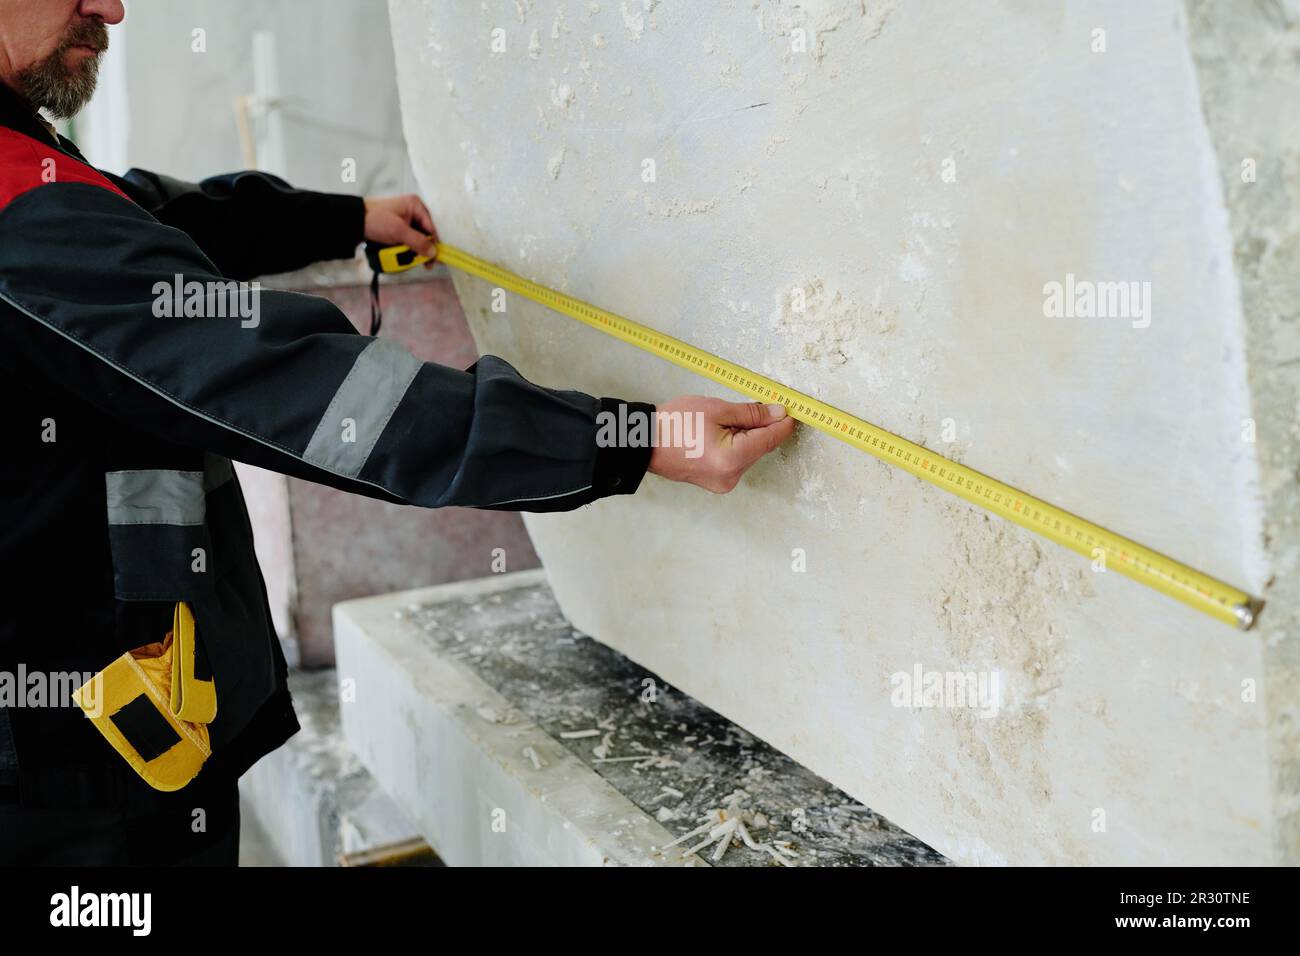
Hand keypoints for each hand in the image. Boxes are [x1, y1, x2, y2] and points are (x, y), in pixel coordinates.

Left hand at [363, 194, 437, 258]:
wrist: (354, 221)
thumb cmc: (374, 220)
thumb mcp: (398, 231)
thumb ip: (418, 242)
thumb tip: (433, 252)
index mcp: (415, 205)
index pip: (431, 227)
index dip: (434, 243)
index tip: (435, 258)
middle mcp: (413, 211)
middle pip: (426, 234)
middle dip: (424, 248)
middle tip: (425, 263)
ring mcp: (406, 219)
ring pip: (417, 239)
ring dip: (414, 250)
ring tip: (410, 259)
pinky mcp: (399, 227)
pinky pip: (409, 240)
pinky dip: (407, 248)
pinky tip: (404, 254)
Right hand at [648, 396, 795, 492]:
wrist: (644, 442)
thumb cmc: (674, 424)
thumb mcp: (717, 409)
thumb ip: (752, 413)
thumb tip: (778, 413)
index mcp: (733, 459)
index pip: (770, 439)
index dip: (782, 422)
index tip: (790, 409)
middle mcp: (731, 476)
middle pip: (760, 447)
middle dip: (758, 427)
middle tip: (742, 408)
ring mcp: (723, 482)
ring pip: (748, 453)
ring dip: (744, 436)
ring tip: (717, 423)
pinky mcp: (716, 482)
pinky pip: (735, 460)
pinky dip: (733, 445)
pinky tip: (715, 434)